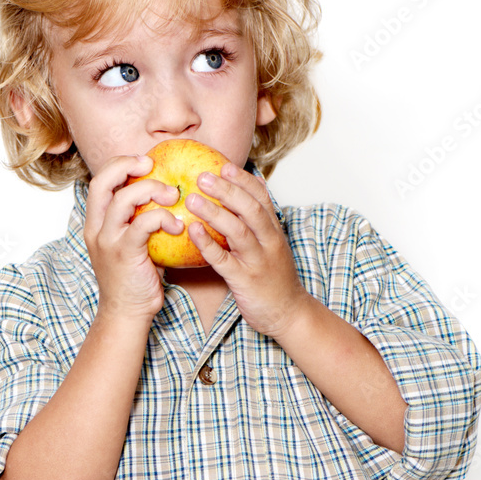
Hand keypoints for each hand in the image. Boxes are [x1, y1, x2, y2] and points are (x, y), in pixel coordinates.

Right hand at [84, 155, 182, 322]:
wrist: (126, 313)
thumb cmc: (136, 277)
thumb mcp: (133, 243)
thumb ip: (140, 220)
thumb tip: (168, 193)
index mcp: (96, 223)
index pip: (99, 181)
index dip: (119, 164)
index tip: (144, 161)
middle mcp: (97, 228)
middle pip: (102, 182)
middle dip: (126, 166)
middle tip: (152, 165)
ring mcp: (108, 241)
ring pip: (123, 199)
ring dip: (152, 190)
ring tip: (174, 196)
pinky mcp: (124, 254)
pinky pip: (143, 224)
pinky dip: (163, 218)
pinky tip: (179, 226)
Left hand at [184, 162, 309, 337]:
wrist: (288, 314)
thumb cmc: (274, 279)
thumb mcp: (272, 247)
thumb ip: (258, 226)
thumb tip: (240, 200)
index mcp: (274, 232)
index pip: (262, 198)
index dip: (243, 180)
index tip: (224, 165)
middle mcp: (269, 242)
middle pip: (250, 209)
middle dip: (227, 190)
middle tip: (203, 176)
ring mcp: (258, 261)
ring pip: (237, 231)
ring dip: (214, 212)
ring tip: (192, 199)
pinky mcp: (245, 280)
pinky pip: (224, 260)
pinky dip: (207, 244)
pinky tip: (192, 231)